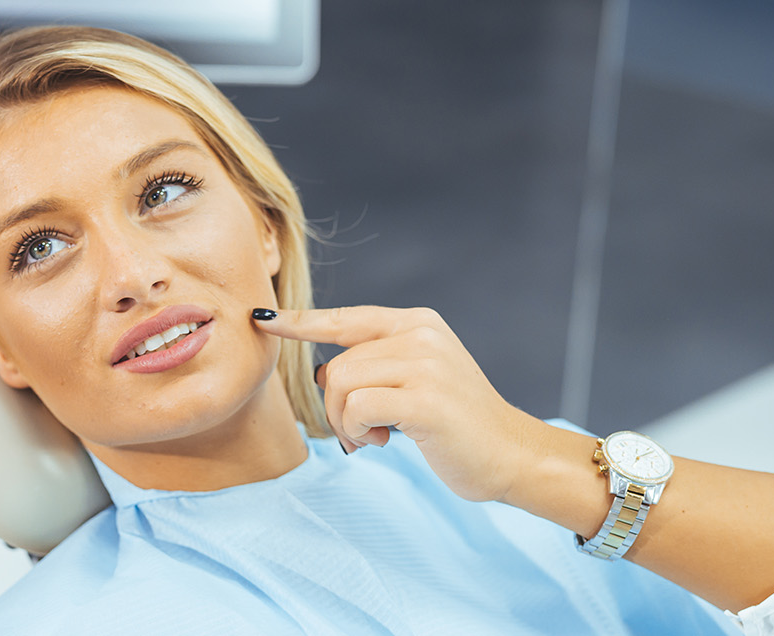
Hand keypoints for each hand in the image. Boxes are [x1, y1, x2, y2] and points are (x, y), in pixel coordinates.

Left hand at [254, 306, 549, 502]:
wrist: (511, 455)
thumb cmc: (456, 425)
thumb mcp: (415, 382)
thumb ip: (373, 367)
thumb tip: (320, 370)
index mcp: (418, 323)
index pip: (345, 317)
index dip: (300, 322)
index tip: (262, 317)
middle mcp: (421, 335)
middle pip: (337, 363)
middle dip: (333, 407)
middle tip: (360, 434)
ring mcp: (425, 364)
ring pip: (341, 383)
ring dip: (344, 422)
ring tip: (372, 438)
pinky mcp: (425, 399)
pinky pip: (356, 407)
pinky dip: (356, 431)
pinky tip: (382, 442)